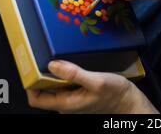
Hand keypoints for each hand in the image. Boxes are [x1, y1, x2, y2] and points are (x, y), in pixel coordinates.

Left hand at [27, 60, 157, 113]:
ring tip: (55, 57)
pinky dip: (62, 74)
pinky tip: (69, 64)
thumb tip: (52, 65)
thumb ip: (74, 74)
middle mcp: (66, 104)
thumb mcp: (97, 81)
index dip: (30, 84)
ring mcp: (72, 100)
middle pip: (43, 92)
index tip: (30, 67)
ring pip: (54, 87)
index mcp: (66, 104)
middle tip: (41, 57)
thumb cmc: (115, 94)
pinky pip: (64, 85)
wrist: (129, 102)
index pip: (36, 99)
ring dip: (52, 74)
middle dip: (40, 75)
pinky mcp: (78, 94)